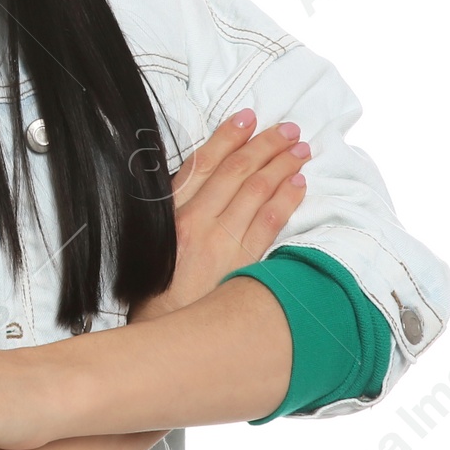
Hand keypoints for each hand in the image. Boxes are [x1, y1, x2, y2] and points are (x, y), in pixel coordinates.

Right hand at [128, 107, 309, 322]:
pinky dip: (286, 199)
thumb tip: (197, 180)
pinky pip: (270, 222)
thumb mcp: (149, 239)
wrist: (160, 332)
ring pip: (257, 192)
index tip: (248, 118)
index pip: (204, 162)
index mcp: (169, 211)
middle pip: (237, 171)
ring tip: (300, 150)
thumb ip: (172, 209)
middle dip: (266, 145)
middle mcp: (194, 221)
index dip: (228, 136)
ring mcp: (220, 242)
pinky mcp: (240, 263)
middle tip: (289, 129)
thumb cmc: (153, 287)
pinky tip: (298, 185)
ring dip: (282, 166)